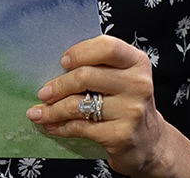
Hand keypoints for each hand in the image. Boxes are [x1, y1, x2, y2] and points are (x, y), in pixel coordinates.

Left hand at [27, 35, 170, 174]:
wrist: (150, 142)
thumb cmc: (127, 103)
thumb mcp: (122, 78)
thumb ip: (98, 67)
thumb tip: (55, 68)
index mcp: (137, 62)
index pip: (107, 47)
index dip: (81, 52)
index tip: (63, 62)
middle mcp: (138, 84)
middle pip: (86, 76)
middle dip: (58, 85)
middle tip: (44, 92)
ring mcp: (131, 111)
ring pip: (78, 105)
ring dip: (53, 109)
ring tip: (39, 112)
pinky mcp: (121, 135)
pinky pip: (81, 127)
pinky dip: (61, 127)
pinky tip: (51, 126)